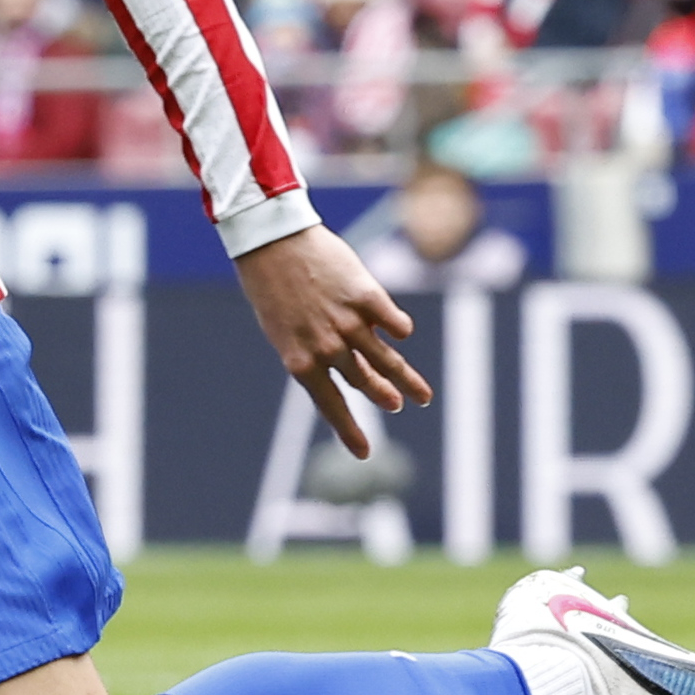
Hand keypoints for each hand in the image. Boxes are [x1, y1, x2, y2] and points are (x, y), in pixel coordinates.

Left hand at [234, 225, 431, 459]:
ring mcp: (348, 322)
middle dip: (384, 397)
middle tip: (398, 406)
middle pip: (365, 382)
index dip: (349, 430)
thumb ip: (317, 350)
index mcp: (300, 361)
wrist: (272, 240)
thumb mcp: (286, 328)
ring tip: (422, 396)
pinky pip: (392, 321)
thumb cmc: (272, 286)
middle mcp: (327, 347)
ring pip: (386, 360)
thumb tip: (356, 366)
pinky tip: (403, 335)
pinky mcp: (366, 295)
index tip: (364, 453)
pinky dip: (399, 329)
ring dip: (405, 379)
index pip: (330, 404)